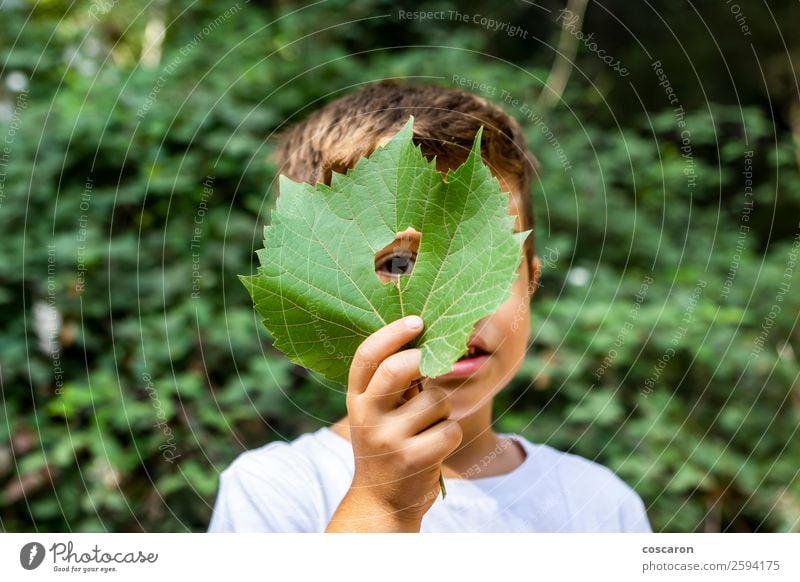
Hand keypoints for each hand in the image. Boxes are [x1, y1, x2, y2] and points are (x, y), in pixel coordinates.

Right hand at [334, 315, 462, 529]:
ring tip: (428, 428)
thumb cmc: (388, 445)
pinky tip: (436, 448)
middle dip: (425, 361)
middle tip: (437, 362)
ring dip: (443, 411)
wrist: (381, 503)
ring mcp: (388, 439)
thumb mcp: (377, 413)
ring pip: (436, 400)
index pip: (367, 356)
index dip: (392, 333)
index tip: (417, 321)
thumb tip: (426, 338)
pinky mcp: (412, 460)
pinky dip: (451, 435)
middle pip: (398, 369)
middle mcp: (367, 416)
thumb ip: (392, 382)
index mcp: (356, 399)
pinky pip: (450, 429)